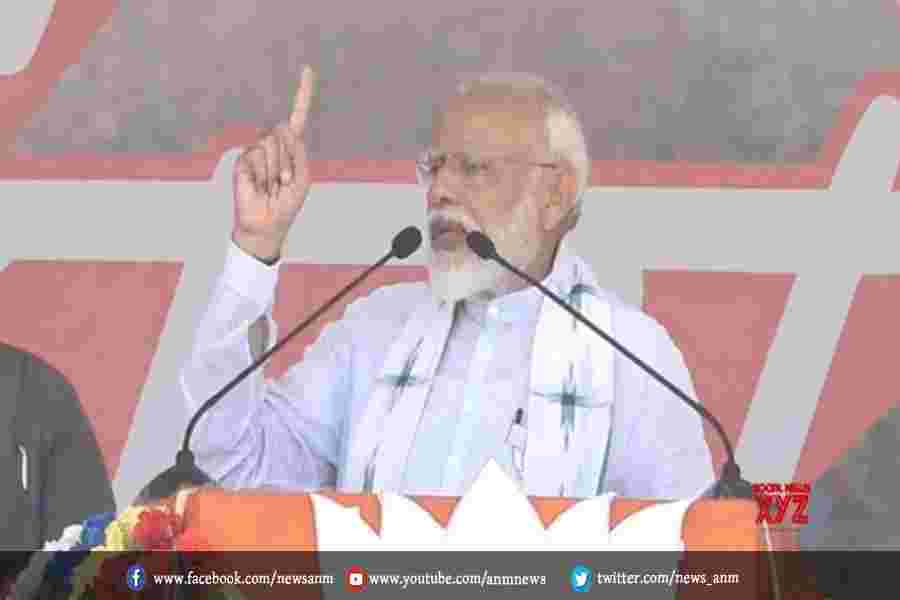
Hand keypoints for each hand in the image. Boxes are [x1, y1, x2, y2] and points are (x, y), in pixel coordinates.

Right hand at [232, 66, 315, 260]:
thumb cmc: (286, 203)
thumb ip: (297, 150)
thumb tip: (284, 128)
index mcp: (292, 146)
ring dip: (277, 168)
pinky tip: (260, 185)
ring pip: (271, 143)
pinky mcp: (243, 159)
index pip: (298, 115)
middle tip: (284, 181)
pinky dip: (263, 173)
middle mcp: (273, 143)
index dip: (304, 93)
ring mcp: (257, 150)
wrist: (266, 223)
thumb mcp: (302, 176)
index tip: (307, 69)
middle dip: (289, 157)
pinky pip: (257, 155)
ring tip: (272, 185)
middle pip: (285, 129)